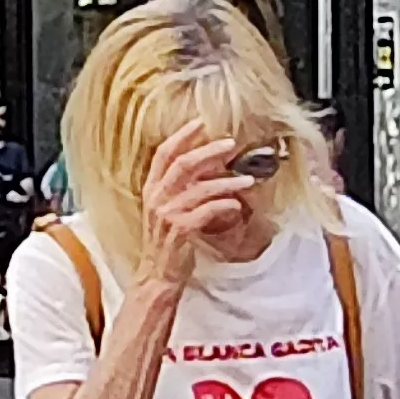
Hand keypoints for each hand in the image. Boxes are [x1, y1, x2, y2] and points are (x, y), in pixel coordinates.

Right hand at [139, 127, 260, 287]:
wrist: (157, 275)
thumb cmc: (167, 243)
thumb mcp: (168, 210)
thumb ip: (180, 189)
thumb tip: (208, 168)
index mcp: (152, 190)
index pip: (163, 154)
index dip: (182, 136)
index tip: (201, 123)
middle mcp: (156, 198)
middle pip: (182, 164)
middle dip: (209, 151)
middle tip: (231, 144)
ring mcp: (167, 214)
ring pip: (199, 187)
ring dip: (226, 181)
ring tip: (247, 179)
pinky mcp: (180, 230)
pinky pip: (207, 211)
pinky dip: (225, 205)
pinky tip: (237, 205)